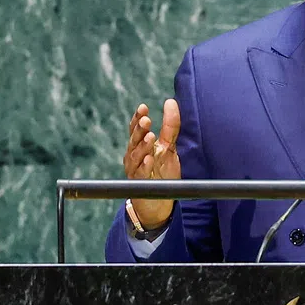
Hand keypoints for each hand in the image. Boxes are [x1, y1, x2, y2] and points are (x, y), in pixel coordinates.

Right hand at [122, 99, 181, 227]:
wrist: (157, 202)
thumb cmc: (161, 172)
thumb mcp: (168, 147)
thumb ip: (170, 126)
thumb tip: (171, 102)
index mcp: (139, 145)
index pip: (136, 129)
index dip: (138, 118)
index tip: (143, 108)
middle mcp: (134, 155)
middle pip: (134, 139)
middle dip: (139, 129)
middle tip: (146, 120)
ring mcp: (134, 169)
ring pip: (136, 156)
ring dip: (142, 146)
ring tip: (150, 137)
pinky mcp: (140, 184)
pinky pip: (140, 173)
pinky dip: (144, 166)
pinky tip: (149, 159)